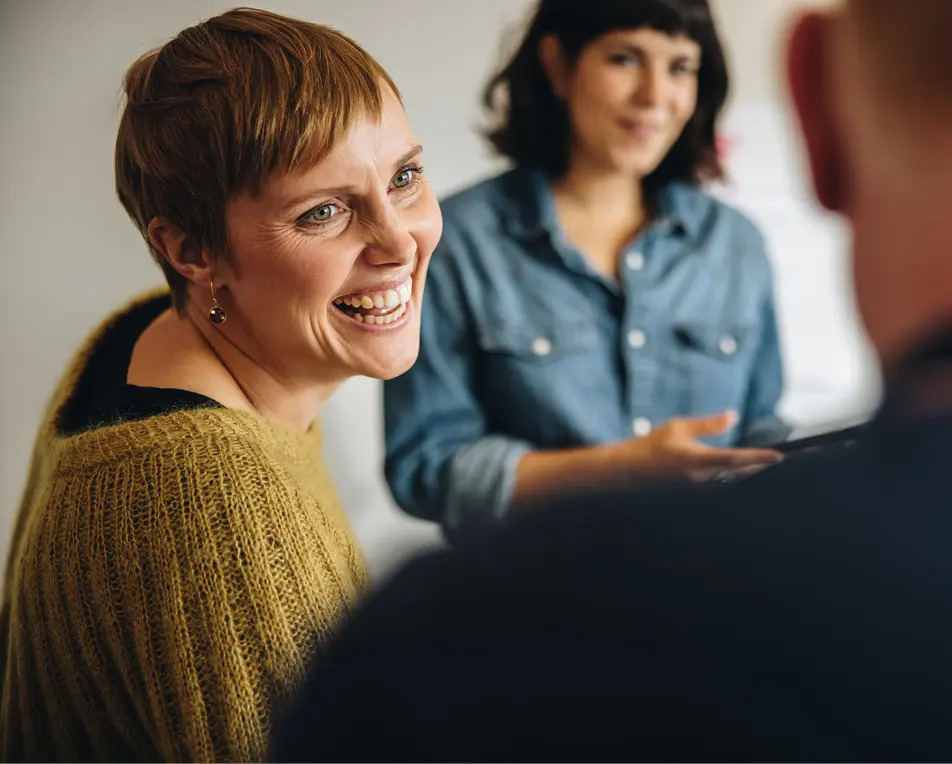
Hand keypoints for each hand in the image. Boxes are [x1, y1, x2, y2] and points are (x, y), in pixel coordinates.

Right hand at [612, 411, 782, 481]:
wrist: (626, 471)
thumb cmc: (651, 446)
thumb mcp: (678, 428)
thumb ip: (708, 425)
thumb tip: (733, 416)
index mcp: (697, 460)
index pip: (735, 459)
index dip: (759, 458)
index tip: (779, 456)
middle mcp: (700, 479)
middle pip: (739, 474)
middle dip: (759, 467)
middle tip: (779, 461)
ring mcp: (697, 490)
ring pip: (730, 482)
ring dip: (747, 474)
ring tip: (764, 466)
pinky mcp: (693, 495)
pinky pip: (719, 486)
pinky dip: (732, 478)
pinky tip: (741, 474)